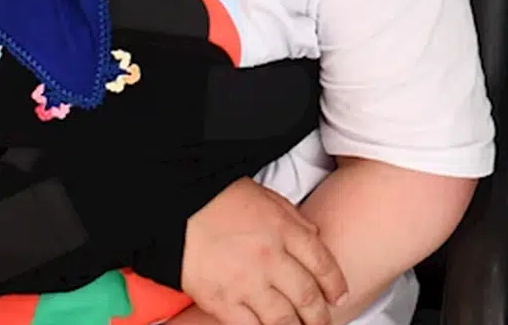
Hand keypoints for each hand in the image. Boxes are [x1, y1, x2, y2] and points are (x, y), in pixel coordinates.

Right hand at [180, 178, 347, 324]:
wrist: (170, 205)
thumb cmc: (213, 196)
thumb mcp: (263, 195)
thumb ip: (291, 218)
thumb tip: (312, 235)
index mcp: (281, 228)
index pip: (322, 262)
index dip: (334, 284)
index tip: (337, 296)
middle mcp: (269, 258)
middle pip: (307, 297)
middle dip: (319, 315)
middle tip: (323, 321)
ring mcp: (246, 282)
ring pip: (283, 319)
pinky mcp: (221, 300)